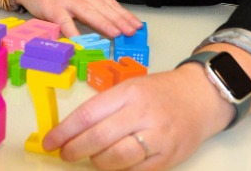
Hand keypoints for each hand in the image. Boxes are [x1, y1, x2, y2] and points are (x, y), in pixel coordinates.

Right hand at [17, 0, 141, 37]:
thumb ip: (91, 5)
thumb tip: (111, 22)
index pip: (110, 3)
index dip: (124, 15)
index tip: (137, 25)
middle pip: (103, 8)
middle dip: (119, 20)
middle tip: (132, 32)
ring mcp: (67, 1)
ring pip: (88, 12)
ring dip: (103, 23)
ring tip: (116, 33)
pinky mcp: (53, 9)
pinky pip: (65, 22)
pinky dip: (74, 32)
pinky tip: (82, 41)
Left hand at [41, 68, 232, 169]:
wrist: (200, 97)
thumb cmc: (159, 92)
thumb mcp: (131, 88)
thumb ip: (106, 108)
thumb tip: (73, 131)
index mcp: (129, 92)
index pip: (88, 114)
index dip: (65, 131)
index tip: (50, 142)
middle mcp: (143, 114)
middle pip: (99, 138)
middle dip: (75, 150)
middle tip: (66, 154)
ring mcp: (158, 137)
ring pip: (116, 159)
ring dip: (97, 162)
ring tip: (92, 158)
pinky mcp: (169, 157)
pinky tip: (114, 165)